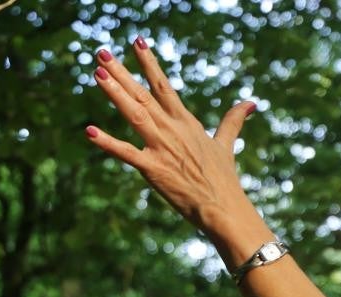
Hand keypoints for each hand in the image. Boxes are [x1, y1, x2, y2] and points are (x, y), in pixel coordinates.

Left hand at [84, 40, 259, 238]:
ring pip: (134, 114)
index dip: (149, 64)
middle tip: (101, 52)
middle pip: (143, 95)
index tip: (136, 43)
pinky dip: (108, 143)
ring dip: (115, 93)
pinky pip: (127, 153)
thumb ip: (233, 121)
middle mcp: (172, 130)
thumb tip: (251, 103)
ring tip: (97, 73)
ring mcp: (162, 148)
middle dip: (122, 73)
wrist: (223, 207)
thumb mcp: (226, 145)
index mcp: (186, 122)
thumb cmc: (224, 179)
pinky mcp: (154, 169)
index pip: (163, 87)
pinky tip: (90, 131)